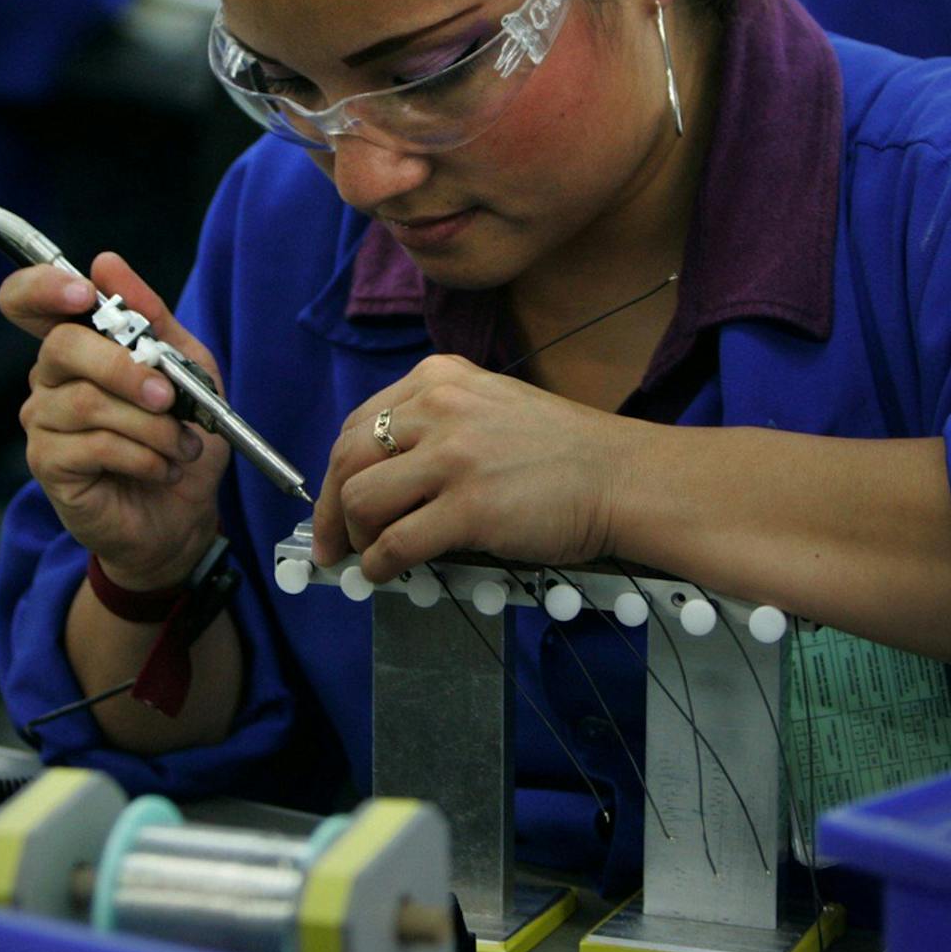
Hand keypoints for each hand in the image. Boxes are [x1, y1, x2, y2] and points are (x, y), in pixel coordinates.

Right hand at [0, 253, 228, 590]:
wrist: (184, 513)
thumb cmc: (180, 436)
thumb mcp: (187, 367)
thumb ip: (152, 317)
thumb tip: (107, 262)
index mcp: (79, 345)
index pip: (27, 301)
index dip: (43, 287)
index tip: (84, 293)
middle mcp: (50, 378)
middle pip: (62, 347)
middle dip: (123, 368)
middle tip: (167, 396)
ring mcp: (43, 422)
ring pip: (86, 402)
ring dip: (149, 425)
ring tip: (181, 444)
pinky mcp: (48, 465)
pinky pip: (92, 446)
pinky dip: (142, 455)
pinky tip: (161, 468)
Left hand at [312, 356, 633, 583]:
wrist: (621, 477)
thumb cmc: (563, 451)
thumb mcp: (489, 407)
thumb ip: (435, 428)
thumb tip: (379, 481)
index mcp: (440, 378)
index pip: (359, 424)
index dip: (336, 472)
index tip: (332, 504)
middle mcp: (439, 408)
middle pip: (347, 458)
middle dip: (329, 510)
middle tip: (333, 545)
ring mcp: (453, 457)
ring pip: (360, 499)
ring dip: (357, 537)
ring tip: (371, 556)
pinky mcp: (468, 507)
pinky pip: (395, 544)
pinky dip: (379, 565)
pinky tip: (387, 573)